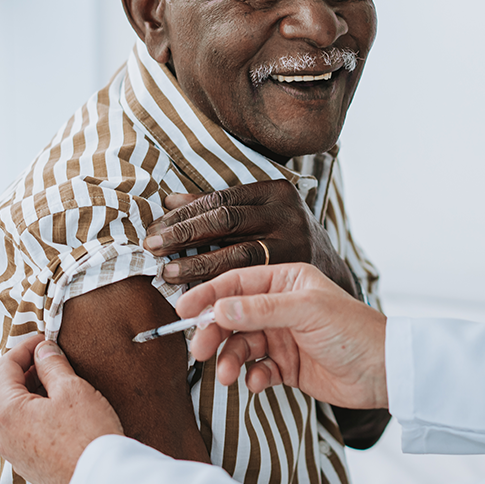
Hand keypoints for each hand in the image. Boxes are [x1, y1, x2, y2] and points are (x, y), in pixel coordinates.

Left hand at [0, 335, 123, 483]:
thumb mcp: (72, 389)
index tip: (43, 340)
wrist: (99, 476)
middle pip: (4, 390)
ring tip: (58, 384)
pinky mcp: (26, 463)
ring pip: (13, 412)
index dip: (24, 347)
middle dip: (25, 370)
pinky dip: (34, 414)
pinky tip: (58, 412)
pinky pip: (22, 431)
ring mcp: (12, 451)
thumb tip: (43, 350)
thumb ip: (52, 365)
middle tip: (50, 359)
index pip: (4, 366)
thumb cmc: (86, 435)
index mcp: (8, 410)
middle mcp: (2, 433)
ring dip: (30, 393)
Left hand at [145, 180, 355, 294]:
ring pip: (236, 254)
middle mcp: (288, 215)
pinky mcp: (295, 276)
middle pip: (225, 221)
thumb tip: (170, 200)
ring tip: (168, 272)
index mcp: (277, 192)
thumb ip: (220, 208)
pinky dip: (219, 286)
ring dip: (196, 264)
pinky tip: (196, 291)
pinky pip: (248, 282)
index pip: (220, 200)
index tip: (156, 226)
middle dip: (184, 234)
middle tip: (153, 247)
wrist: (331, 274)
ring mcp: (294, 246)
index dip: (184, 214)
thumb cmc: (285, 241)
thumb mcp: (261, 214)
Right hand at [175, 263, 387, 410]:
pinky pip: (257, 369)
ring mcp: (283, 336)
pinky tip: (260, 382)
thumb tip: (218, 308)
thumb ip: (259, 309)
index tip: (183, 310)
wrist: (383, 371)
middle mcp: (282, 306)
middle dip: (214, 332)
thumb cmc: (354, 331)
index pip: (238, 283)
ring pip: (241, 345)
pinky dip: (253, 376)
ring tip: (228, 375)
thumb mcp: (305, 311)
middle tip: (199, 350)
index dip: (208, 295)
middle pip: (233, 316)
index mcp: (287, 282)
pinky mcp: (287, 365)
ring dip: (230, 359)